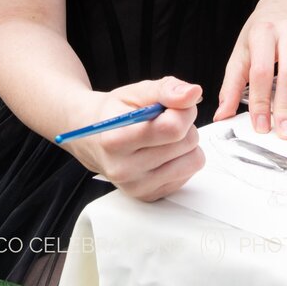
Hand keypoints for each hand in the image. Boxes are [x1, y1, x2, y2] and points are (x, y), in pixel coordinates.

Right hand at [64, 76, 204, 200]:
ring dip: (186, 143)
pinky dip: (181, 159)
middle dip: (185, 125)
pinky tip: (162, 151)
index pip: (172, 128)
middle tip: (165, 119)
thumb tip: (193, 93)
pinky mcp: (150, 196)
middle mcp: (125, 169)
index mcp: (117, 140)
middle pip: (186, 143)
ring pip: (194, 161)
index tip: (175, 103)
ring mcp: (138, 187)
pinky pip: (189, 175)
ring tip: (164, 136)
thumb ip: (166, 89)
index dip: (184, 110)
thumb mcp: (136, 91)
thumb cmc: (115, 112)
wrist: (93, 137)